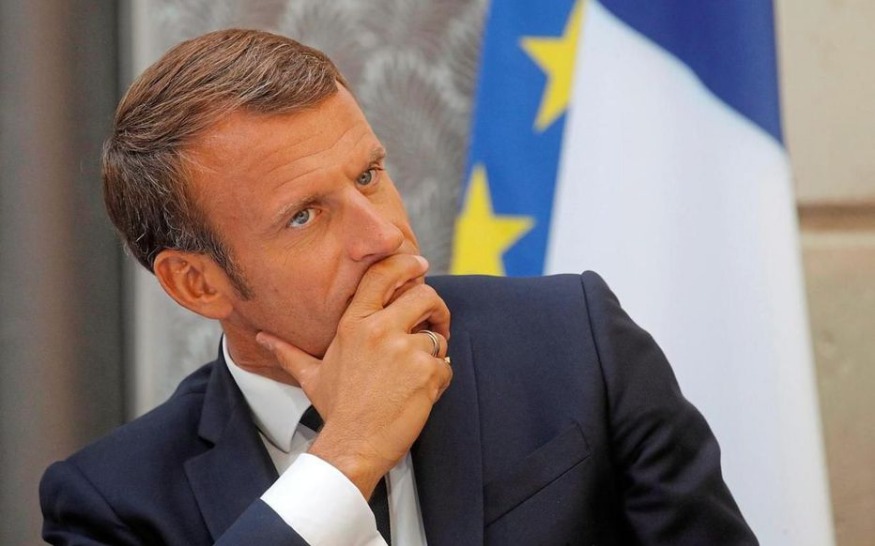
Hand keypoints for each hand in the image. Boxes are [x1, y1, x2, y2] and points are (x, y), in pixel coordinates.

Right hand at [256, 254, 452, 497]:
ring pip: (438, 335)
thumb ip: (289, 352)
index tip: (419, 266)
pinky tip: (421, 393)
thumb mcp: (311, 375)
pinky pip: (446, 365)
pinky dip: (440, 379)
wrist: (353, 447)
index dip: (406, 265)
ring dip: (436, 352)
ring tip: (419, 371)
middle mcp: (379, 330)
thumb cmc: (337, 411)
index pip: (382, 275)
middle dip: (436, 308)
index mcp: (353, 324)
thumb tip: (262, 338)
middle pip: (424, 295)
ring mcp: (404, 350)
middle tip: (435, 323)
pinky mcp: (426, 372)